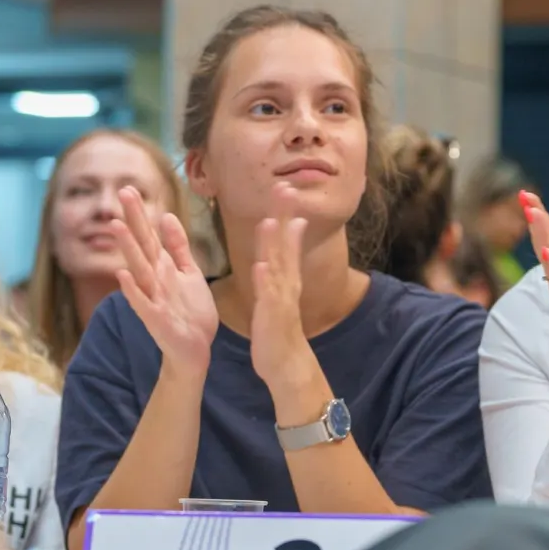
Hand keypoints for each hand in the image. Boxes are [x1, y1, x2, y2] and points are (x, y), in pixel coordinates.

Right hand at [113, 186, 217, 372]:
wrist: (195, 349)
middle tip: (122, 194)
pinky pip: (142, 304)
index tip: (128, 188)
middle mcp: (154, 279)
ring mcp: (152, 298)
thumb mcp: (189, 273)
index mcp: (163, 267)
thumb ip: (178, 246)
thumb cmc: (190, 312)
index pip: (149, 235)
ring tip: (116, 226)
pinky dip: (133, 291)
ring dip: (128, 249)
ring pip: (139, 269)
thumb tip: (166, 216)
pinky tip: (123, 276)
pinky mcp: (155, 319)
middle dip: (133, 220)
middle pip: (142, 245)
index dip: (140, 213)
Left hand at [247, 184, 325, 409]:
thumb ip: (283, 265)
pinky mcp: (272, 316)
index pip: (286, 239)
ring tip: (270, 222)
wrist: (286, 362)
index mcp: (284, 276)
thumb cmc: (277, 326)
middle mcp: (286, 283)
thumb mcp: (280, 291)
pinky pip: (268, 297)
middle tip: (285, 189)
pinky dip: (265, 282)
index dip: (285, 214)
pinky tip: (262, 267)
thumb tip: (285, 241)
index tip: (284, 186)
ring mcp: (280, 298)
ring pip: (277, 266)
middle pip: (286, 244)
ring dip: (274, 245)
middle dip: (285, 217)